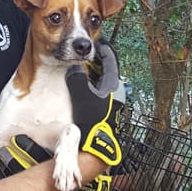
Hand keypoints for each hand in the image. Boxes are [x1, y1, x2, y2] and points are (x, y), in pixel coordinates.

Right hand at [67, 43, 123, 167]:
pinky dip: (92, 89)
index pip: (111, 60)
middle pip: (108, 72)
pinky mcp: (108, 113)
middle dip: (97, 64)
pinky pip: (100, 94)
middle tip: (86, 57)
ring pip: (103, 84)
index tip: (97, 44)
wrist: (96, 146)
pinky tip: (82, 92)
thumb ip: (77, 77)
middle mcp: (117, 93)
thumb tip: (75, 67)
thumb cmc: (91, 120)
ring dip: (93, 77)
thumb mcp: (81, 93)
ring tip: (82, 73)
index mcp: (114, 85)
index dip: (104, 50)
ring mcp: (114, 104)